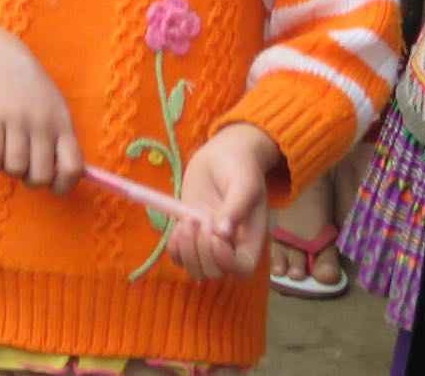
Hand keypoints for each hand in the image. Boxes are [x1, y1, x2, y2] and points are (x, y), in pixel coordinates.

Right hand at [0, 19, 83, 193]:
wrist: (2, 58)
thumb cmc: (33, 90)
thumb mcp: (56, 110)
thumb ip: (61, 141)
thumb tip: (62, 179)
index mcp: (63, 123)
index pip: (74, 167)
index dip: (64, 186)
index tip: (53, 184)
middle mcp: (43, 123)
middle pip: (40, 176)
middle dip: (30, 179)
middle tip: (25, 165)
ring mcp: (17, 120)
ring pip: (14, 170)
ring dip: (9, 169)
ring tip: (8, 152)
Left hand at [166, 123, 278, 279]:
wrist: (223, 153)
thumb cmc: (240, 166)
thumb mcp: (244, 183)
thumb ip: (236, 207)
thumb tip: (223, 234)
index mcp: (250, 238)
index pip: (242, 268)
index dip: (226, 261)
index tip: (215, 236)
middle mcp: (230, 246)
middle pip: (214, 271)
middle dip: (203, 250)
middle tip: (200, 218)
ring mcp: (208, 241)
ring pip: (195, 268)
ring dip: (187, 250)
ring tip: (188, 220)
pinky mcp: (190, 233)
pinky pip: (179, 256)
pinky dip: (175, 247)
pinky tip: (177, 227)